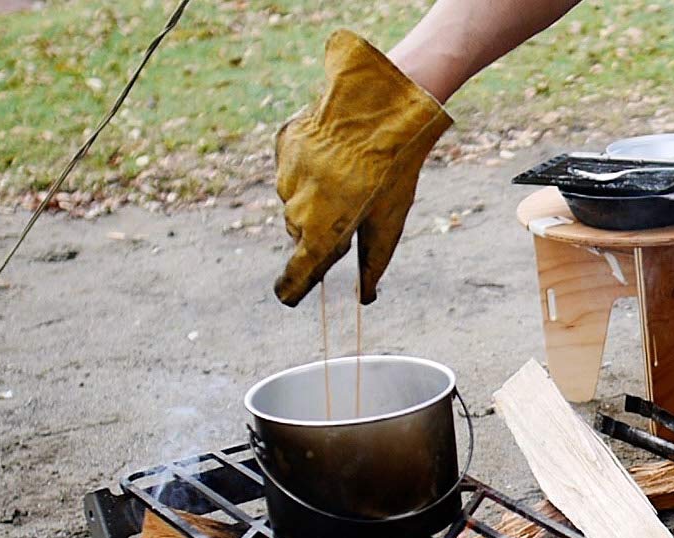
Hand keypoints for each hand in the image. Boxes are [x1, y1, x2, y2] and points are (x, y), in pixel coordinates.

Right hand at [274, 30, 452, 306]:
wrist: (377, 104)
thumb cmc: (390, 170)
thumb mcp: (389, 220)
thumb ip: (373, 261)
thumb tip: (365, 297)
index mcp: (320, 234)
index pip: (296, 274)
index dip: (293, 288)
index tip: (289, 297)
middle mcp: (294, 209)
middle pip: (302, 232)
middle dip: (322, 226)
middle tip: (352, 205)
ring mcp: (285, 175)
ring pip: (298, 197)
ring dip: (318, 193)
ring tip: (349, 171)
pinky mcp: (284, 146)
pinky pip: (294, 165)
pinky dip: (311, 164)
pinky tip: (335, 150)